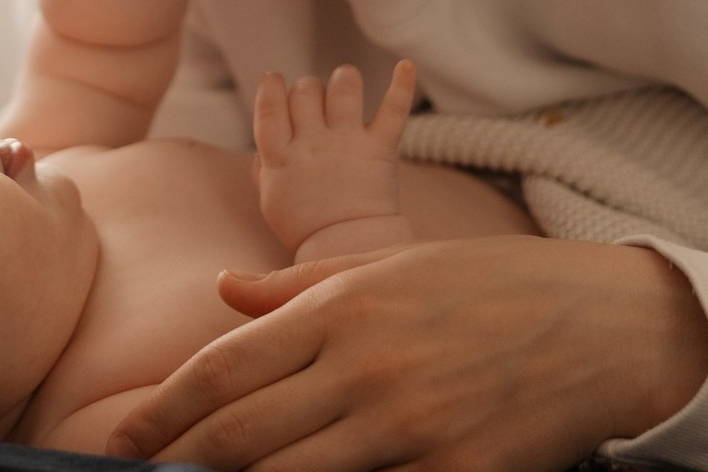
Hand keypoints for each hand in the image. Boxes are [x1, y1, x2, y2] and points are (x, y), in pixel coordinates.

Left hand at [108, 235, 707, 470]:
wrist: (592, 321)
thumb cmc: (477, 282)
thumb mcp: (381, 264)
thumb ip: (293, 285)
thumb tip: (223, 291)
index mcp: (338, 310)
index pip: (224, 369)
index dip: (164, 411)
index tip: (124, 440)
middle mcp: (362, 370)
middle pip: (242, 432)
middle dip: (182, 462)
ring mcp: (410, 430)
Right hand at [253, 61, 414, 257]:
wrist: (349, 252)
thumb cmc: (306, 227)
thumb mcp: (270, 199)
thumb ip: (264, 167)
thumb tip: (264, 144)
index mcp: (280, 157)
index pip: (269, 106)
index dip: (270, 87)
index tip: (273, 78)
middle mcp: (312, 143)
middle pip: (305, 91)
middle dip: (307, 88)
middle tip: (314, 102)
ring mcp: (346, 143)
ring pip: (343, 88)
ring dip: (344, 79)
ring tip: (346, 83)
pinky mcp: (379, 149)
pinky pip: (392, 110)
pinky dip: (402, 85)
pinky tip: (406, 65)